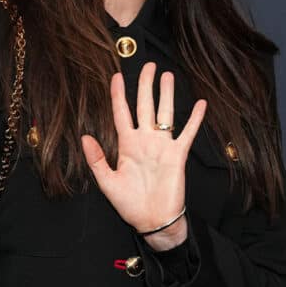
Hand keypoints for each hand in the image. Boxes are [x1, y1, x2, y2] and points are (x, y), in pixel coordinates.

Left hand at [81, 62, 206, 250]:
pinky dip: (194, 119)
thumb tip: (85, 137)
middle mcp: (145, 140)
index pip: (121, 113)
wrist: (153, 221)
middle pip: (145, 106)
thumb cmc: (130, 204)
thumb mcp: (107, 182)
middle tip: (148, 65)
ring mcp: (162, 146)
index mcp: (127, 145)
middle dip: (145, 85)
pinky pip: (187, 133)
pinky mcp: (178, 155)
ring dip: (166, 94)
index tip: (116, 76)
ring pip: (165, 113)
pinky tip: (200, 104)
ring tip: (167, 75)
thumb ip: (96, 159)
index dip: (118, 94)